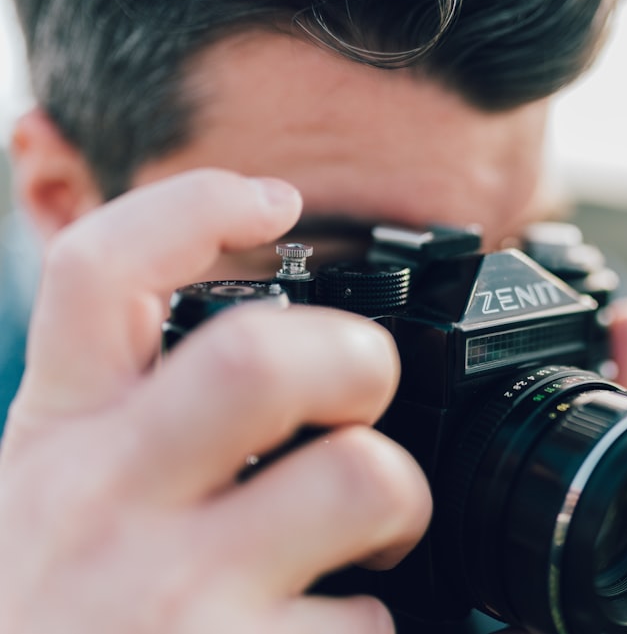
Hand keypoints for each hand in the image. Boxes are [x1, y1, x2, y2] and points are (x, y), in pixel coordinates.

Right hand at [0, 170, 431, 632]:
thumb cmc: (62, 621)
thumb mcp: (60, 502)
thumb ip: (137, 419)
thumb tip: (270, 347)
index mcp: (59, 438)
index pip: (101, 270)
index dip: (196, 204)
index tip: (276, 202)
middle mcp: (101, 504)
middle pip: (260, 357)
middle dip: (355, 359)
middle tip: (362, 401)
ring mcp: (167, 596)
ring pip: (358, 479)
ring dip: (402, 498)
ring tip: (379, 531)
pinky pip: (368, 619)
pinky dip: (376, 622)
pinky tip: (335, 630)